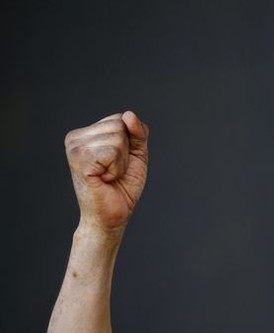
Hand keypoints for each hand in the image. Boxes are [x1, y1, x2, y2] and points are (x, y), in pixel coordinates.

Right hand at [65, 111, 148, 231]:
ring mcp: (74, 147)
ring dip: (121, 162)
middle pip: (119, 124)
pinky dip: (116, 168)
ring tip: (109, 176)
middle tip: (113, 171)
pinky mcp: (78, 159)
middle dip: (126, 152)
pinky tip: (104, 179)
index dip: (130, 142)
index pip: (120, 118)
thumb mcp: (136, 154)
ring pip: (117, 137)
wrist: (112, 216)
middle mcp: (75, 137)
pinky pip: (113, 152)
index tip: (118, 162)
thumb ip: (137, 132)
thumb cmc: (122, 187)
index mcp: (86, 133)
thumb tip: (129, 114)